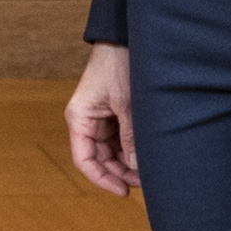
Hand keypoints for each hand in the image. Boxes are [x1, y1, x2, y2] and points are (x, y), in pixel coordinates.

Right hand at [65, 42, 140, 197]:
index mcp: (80, 119)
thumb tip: (137, 168)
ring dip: (128, 162)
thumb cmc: (119, 65)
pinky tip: (148, 155)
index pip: (84, 160)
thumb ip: (131, 137)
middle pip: (100, 158)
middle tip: (144, 183)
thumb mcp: (127, 104)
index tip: (123, 191)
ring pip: (112, 151)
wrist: (126, 38)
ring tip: (150, 171)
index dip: (102, 179)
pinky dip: (133, 148)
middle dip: (120, 172)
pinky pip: (121, 138)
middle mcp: (87, 121)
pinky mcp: (115, 113)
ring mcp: (101, 118)